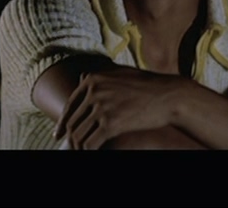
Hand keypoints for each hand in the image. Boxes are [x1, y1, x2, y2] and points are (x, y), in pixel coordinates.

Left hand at [53, 66, 186, 149]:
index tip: (58, 134)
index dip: (62, 122)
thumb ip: (99, 74)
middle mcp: (94, 90)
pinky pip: (90, 144)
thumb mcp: (121, 73)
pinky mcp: (111, 123)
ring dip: (78, 148)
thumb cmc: (148, 85)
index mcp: (93, 78)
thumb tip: (80, 76)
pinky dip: (88, 152)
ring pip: (79, 134)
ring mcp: (102, 106)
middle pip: (73, 121)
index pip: (70, 105)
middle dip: (70, 138)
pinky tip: (90, 154)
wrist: (169, 95)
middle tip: (70, 148)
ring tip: (80, 153)